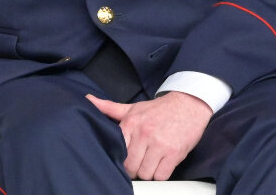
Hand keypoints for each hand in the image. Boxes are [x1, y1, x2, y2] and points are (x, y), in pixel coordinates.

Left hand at [86, 91, 212, 180]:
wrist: (188, 104)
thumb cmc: (158, 109)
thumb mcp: (132, 107)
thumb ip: (109, 107)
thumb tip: (87, 99)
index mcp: (131, 123)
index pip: (118, 152)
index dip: (120, 159)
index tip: (125, 159)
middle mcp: (144, 134)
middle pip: (131, 167)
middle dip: (134, 169)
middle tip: (139, 163)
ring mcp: (160, 144)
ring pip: (146, 173)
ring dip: (148, 172)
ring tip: (151, 162)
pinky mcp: (174, 153)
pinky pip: (162, 176)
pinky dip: (161, 174)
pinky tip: (161, 164)